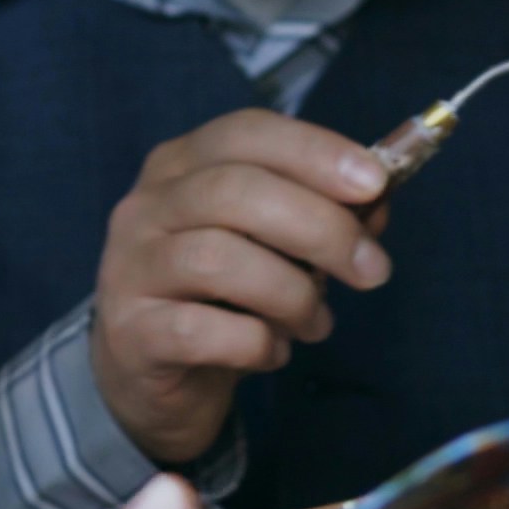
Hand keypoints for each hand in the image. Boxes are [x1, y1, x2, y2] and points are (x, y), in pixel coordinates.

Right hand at [90, 110, 392, 461]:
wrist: (152, 376)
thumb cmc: (221, 296)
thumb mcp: (273, 246)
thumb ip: (323, 216)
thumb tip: (378, 200)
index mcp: (181, 164)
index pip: (246, 132)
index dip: (314, 151)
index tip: (374, 182)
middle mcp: (145, 206)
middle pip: (236, 191)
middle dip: (321, 227)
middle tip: (372, 270)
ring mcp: (130, 268)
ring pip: (219, 259)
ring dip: (292, 294)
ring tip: (317, 322)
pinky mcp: (133, 333)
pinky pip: (203, 331)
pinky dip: (257, 343)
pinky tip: (272, 352)